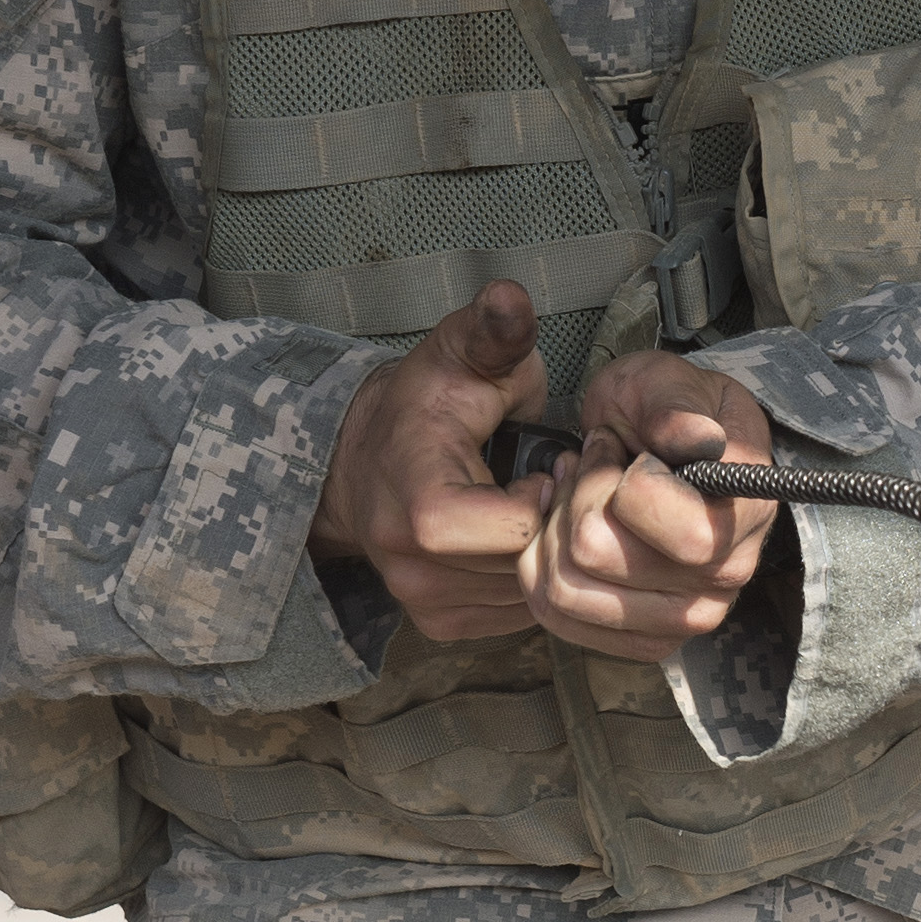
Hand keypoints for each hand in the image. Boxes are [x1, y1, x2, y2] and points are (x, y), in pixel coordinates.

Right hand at [308, 283, 555, 645]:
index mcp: (419, 502)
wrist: (365, 457)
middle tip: (551, 484)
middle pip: (527, 568)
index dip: (547, 497)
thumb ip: (494, 332)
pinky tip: (518, 537)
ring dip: (547, 556)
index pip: (514, 530)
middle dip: (555, 526)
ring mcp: (422, 602)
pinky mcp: (439, 624)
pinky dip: (529, 579)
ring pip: (527, 598)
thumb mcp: (460, 355)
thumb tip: (509, 298)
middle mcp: (411, 565)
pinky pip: (515, 616)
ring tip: (533, 506)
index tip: (548, 466)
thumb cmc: (425, 404)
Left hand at [520, 350, 777, 664]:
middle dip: (575, 498)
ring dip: (553, 533)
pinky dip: (545, 566)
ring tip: (576, 497)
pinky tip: (566, 532)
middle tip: (590, 469)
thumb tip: (697, 437)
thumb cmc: (665, 412)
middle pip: (595, 554)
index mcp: (745, 511)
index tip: (625, 454)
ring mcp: (687, 617)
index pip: (667, 526)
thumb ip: (674, 405)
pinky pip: (556, 617)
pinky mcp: (645, 640)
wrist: (662, 449)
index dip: (619, 481)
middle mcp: (725, 575)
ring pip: (565, 590)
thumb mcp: (667, 382)